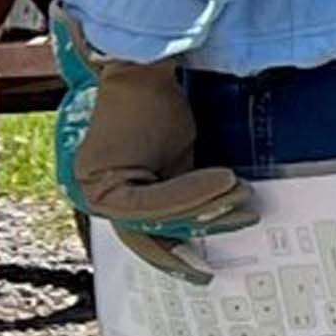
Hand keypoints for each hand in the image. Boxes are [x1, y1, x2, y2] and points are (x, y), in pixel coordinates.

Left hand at [72, 52, 253, 276]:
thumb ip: (186, 194)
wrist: (141, 67)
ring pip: (153, 220)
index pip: (149, 232)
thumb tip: (218, 221)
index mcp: (117, 192)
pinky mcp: (100, 178)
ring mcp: (94, 188)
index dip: (178, 253)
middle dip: (195, 236)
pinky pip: (148, 202)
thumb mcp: (181, 161)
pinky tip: (224, 180)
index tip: (205, 268)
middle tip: (235, 233)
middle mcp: (98, 194)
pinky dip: (189, 194)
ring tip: (241, 195)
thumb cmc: (161, 106)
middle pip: (151, 231)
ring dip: (202, 209)